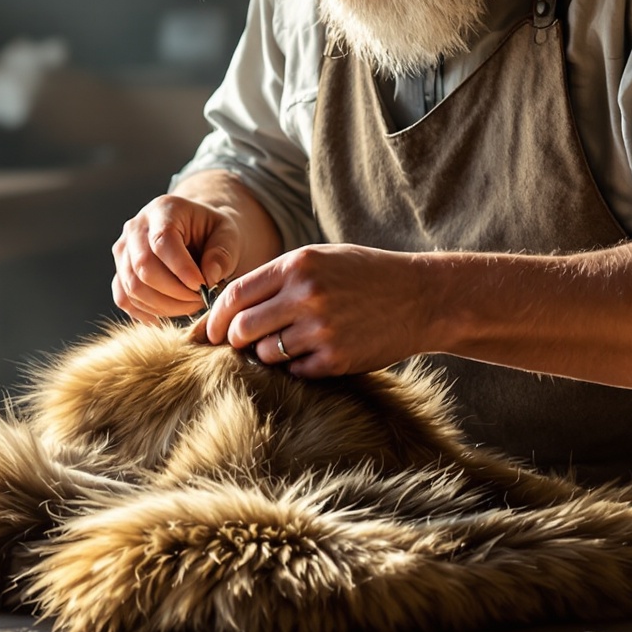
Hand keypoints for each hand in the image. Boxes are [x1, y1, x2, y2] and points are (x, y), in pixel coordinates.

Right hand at [111, 194, 239, 320]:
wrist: (196, 233)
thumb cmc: (212, 233)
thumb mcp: (228, 235)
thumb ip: (222, 253)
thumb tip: (209, 278)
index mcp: (163, 209)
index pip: (162, 241)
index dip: (181, 269)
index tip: (203, 286)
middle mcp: (135, 227)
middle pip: (143, 267)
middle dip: (174, 292)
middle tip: (201, 299)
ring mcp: (123, 251)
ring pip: (133, 287)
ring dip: (164, 306)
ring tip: (191, 305)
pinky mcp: (120, 272)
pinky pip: (124, 299)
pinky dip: (146, 313)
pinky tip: (169, 315)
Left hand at [199, 244, 443, 377]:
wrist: (422, 297)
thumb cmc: (365, 275)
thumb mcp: (320, 259)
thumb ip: (276, 278)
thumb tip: (227, 309)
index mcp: (297, 265)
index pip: (235, 296)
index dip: (215, 318)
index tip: (209, 332)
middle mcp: (306, 296)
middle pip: (242, 329)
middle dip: (235, 340)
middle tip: (240, 344)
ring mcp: (321, 330)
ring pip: (267, 354)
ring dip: (268, 354)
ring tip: (289, 343)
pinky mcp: (336, 359)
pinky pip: (295, 372)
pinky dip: (296, 367)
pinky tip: (314, 353)